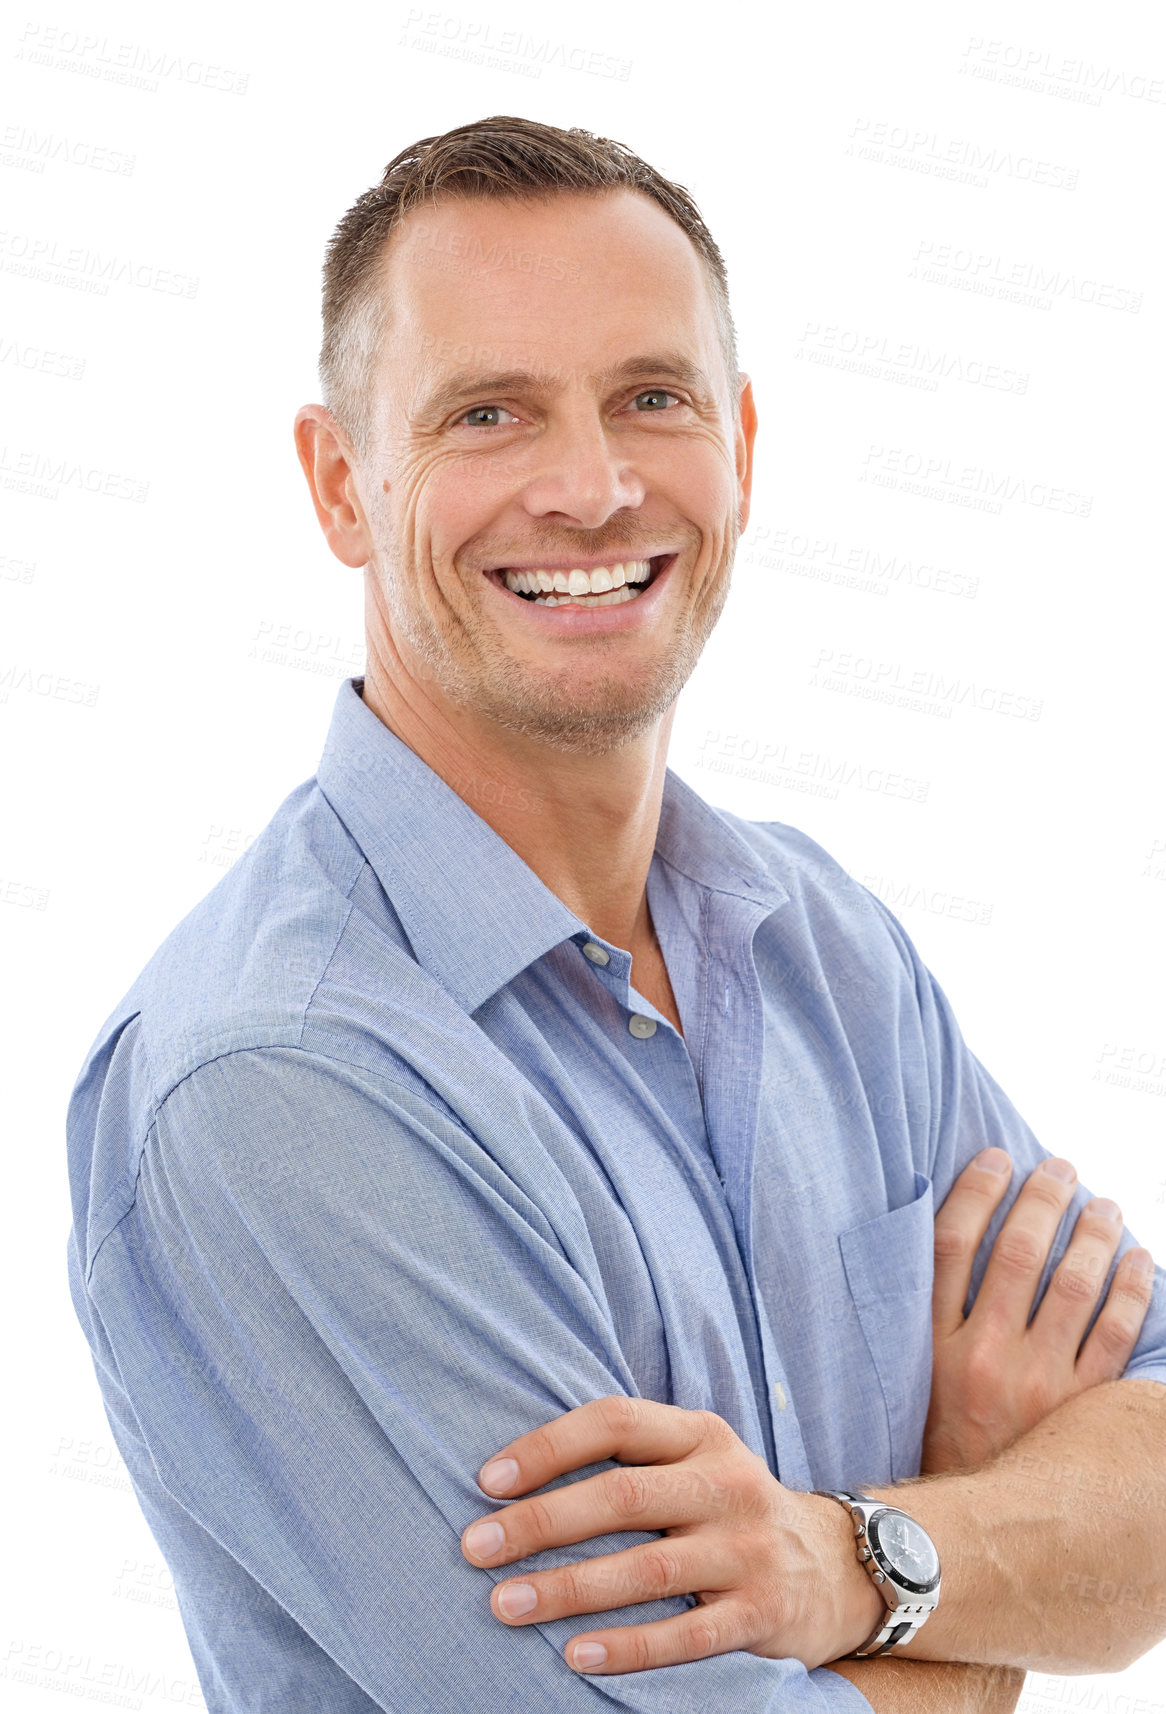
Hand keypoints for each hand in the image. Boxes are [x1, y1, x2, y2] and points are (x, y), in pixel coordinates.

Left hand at [460, 1395, 883, 1674]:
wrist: (838, 1566)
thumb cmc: (728, 1509)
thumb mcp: (695, 1461)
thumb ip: (629, 1458)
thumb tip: (514, 1479)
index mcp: (701, 1434)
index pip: (615, 1422)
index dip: (548, 1446)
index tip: (486, 1480)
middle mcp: (727, 1482)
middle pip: (623, 1495)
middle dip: (541, 1521)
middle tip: (475, 1547)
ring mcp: (749, 1548)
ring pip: (648, 1568)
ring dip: (569, 1588)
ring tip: (506, 1605)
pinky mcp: (763, 1613)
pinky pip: (688, 1634)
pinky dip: (630, 1647)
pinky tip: (577, 1656)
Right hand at [922, 1149, 1154, 1474]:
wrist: (969, 1531)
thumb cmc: (939, 1443)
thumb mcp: (914, 1381)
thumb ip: (926, 1319)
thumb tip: (944, 1247)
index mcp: (934, 1346)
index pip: (951, 1246)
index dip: (976, 1193)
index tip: (996, 1159)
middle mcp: (983, 1358)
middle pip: (1016, 1254)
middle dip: (1042, 1200)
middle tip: (1060, 1168)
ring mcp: (1037, 1383)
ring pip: (1072, 1286)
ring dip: (1092, 1234)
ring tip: (1102, 1205)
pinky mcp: (1081, 1408)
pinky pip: (1115, 1334)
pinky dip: (1130, 1289)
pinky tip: (1136, 1260)